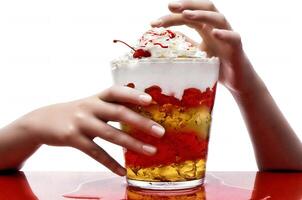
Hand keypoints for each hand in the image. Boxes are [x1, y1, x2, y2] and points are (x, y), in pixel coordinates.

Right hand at [11, 86, 164, 175]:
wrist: (42, 121)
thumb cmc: (75, 112)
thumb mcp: (91, 104)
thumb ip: (111, 105)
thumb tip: (139, 109)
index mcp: (96, 97)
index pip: (116, 91)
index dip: (133, 94)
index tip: (150, 100)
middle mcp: (89, 107)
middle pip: (119, 113)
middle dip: (141, 122)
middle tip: (160, 132)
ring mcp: (81, 123)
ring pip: (111, 134)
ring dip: (133, 144)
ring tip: (151, 151)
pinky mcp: (73, 138)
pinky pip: (96, 153)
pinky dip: (111, 163)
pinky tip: (122, 171)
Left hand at [151, 0, 255, 93]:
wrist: (236, 81)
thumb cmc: (216, 65)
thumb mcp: (196, 54)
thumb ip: (186, 45)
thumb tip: (166, 42)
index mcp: (205, 29)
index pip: (188, 17)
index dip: (171, 17)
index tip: (153, 23)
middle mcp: (217, 28)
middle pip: (205, 8)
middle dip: (187, 4)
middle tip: (170, 6)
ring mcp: (228, 36)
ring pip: (218, 18)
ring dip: (202, 15)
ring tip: (186, 14)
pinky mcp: (237, 48)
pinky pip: (233, 37)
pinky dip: (225, 34)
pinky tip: (215, 33)